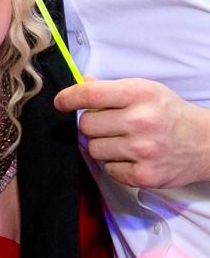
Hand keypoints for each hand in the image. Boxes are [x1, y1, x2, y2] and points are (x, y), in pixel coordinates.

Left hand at [55, 78, 209, 189]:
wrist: (205, 142)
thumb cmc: (169, 113)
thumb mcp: (146, 91)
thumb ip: (112, 90)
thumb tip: (81, 83)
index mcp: (139, 94)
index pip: (91, 94)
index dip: (69, 98)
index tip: (61, 102)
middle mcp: (141, 120)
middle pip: (86, 125)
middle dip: (92, 126)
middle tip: (109, 127)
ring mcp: (142, 150)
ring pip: (94, 149)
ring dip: (103, 146)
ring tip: (124, 143)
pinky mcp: (144, 174)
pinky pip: (108, 170)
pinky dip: (115, 165)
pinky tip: (132, 158)